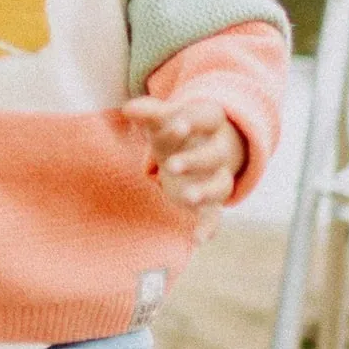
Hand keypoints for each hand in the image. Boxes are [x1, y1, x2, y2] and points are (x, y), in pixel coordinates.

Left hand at [122, 94, 245, 242]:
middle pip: (214, 154)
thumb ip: (147, 112)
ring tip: (187, 199)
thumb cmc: (172, 130)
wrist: (193, 148)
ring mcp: (215, 176)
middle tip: (171, 166)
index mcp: (206, 123)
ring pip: (220, 185)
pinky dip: (208, 227)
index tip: (177, 124)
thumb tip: (128, 108)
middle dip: (194, 161)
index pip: (208, 117)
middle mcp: (216, 150)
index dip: (194, 121)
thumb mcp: (161, 118)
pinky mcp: (210, 201)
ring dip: (204, 192)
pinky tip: (198, 239)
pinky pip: (215, 215)